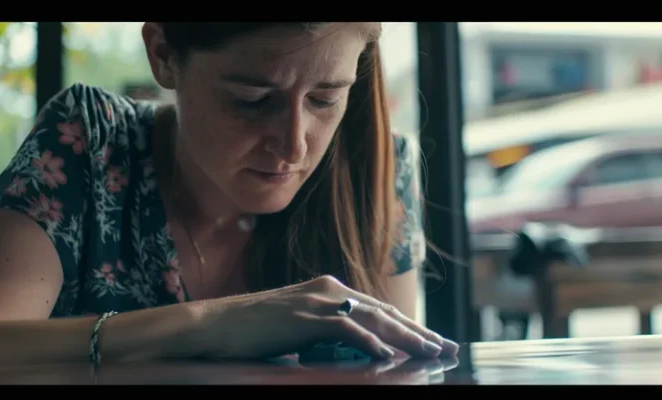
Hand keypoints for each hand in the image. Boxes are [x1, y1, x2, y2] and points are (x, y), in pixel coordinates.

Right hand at [193, 275, 458, 359]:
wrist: (214, 324)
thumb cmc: (251, 328)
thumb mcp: (296, 323)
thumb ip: (325, 329)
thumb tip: (355, 346)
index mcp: (327, 288)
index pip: (377, 308)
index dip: (407, 324)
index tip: (432, 339)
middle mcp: (327, 289)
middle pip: (383, 311)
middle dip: (418, 330)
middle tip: (447, 346)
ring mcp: (315, 301)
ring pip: (372, 318)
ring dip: (405, 336)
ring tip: (431, 352)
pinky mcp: (303, 317)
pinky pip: (345, 330)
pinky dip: (369, 342)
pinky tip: (388, 355)